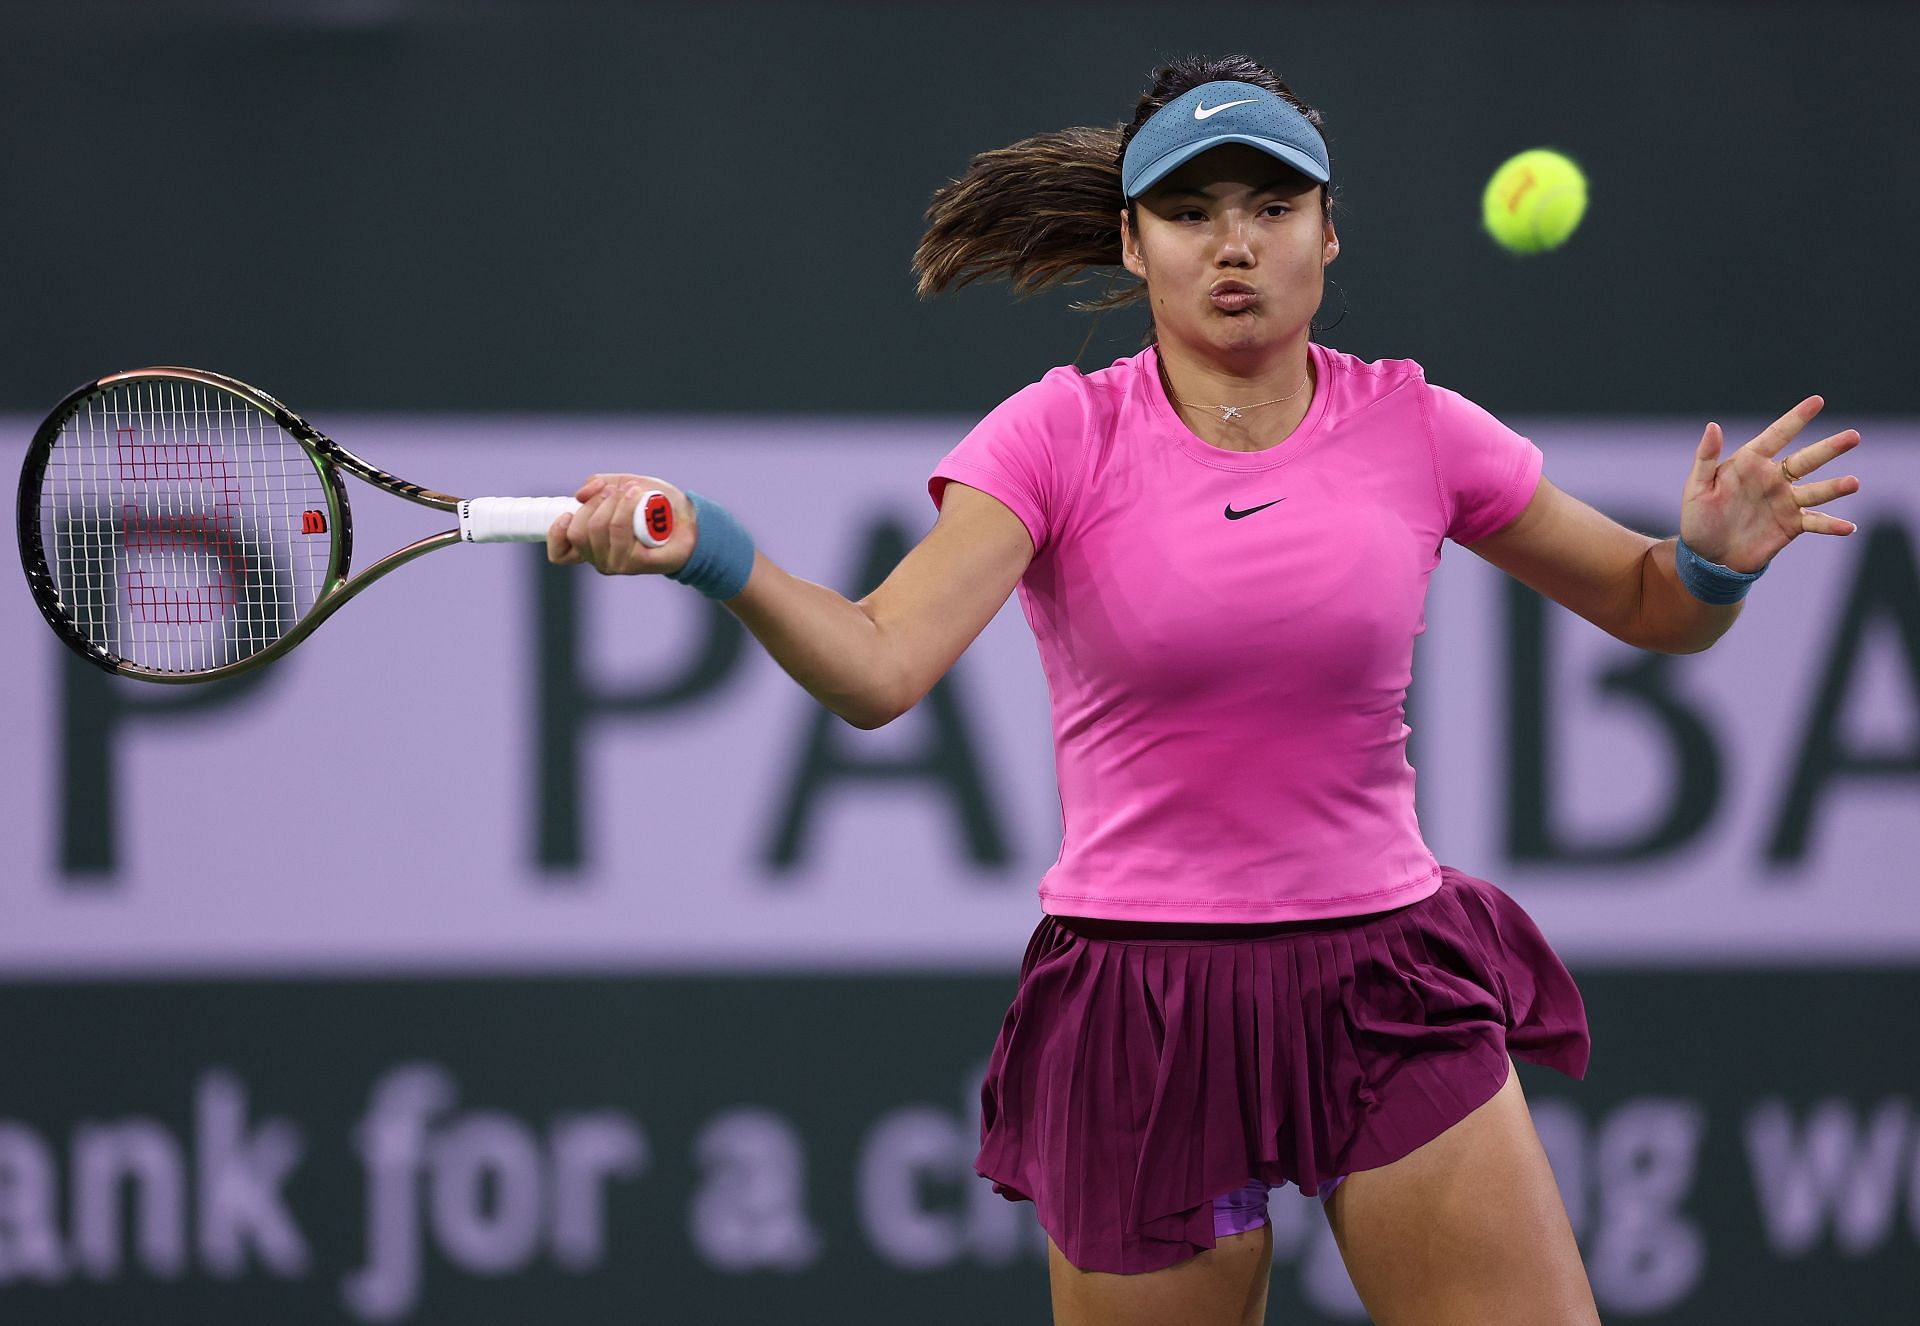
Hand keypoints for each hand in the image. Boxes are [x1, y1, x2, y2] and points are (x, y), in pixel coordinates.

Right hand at [546, 474, 693, 575]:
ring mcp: (617, 563)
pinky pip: (620, 530)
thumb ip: (598, 485)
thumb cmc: (655, 505)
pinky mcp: (636, 563)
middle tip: (616, 491)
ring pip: (598, 528)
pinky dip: (627, 507)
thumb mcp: (622, 485)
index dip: (556, 533)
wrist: (690, 518)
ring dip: (615, 501)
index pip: (559, 554)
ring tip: (633, 490)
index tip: (568, 512)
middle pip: (579, 532)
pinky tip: (637, 496)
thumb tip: (581, 494)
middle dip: (595, 503)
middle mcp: (600, 558)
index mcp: (590, 545)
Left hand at [1679, 396, 1861, 572]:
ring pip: (1816, 490)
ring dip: (1835, 487)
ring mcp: (1785, 502)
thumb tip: (1713, 426)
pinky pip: (1815, 523)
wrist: (1706, 556)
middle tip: (1853, 436)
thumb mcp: (1696, 487)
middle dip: (1829, 448)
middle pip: (1806, 460)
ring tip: (1853, 483)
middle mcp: (1773, 479)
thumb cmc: (1698, 517)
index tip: (1817, 401)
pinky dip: (1832, 525)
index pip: (1777, 436)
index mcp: (1750, 463)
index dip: (1796, 419)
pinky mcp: (1791, 525)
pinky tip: (1849, 527)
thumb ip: (1706, 457)